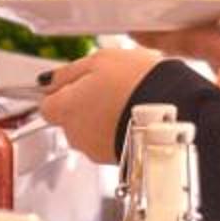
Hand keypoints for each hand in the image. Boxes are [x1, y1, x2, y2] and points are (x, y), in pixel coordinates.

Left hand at [36, 47, 168, 163]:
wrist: (173, 115)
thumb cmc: (137, 85)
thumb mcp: (101, 60)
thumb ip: (69, 71)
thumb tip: (49, 80)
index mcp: (65, 109)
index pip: (46, 104)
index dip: (62, 91)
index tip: (78, 83)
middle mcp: (75, 135)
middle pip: (70, 120)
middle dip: (84, 105)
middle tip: (110, 87)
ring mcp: (96, 151)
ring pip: (91, 132)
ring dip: (104, 119)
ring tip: (129, 102)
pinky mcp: (117, 160)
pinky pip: (111, 142)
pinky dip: (119, 131)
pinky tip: (137, 116)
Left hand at [140, 0, 219, 84]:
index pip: (192, 42)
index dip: (160, 34)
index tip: (133, 27)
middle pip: (192, 60)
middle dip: (166, 44)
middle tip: (141, 29)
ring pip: (207, 73)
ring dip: (191, 56)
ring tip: (170, 36)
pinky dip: (213, 69)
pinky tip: (214, 55)